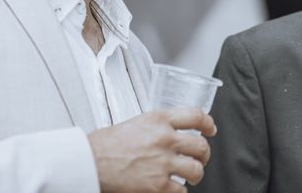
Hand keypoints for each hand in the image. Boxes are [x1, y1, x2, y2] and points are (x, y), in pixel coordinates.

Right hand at [88, 107, 216, 192]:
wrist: (90, 161)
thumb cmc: (108, 144)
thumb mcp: (137, 122)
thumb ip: (159, 125)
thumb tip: (176, 131)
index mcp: (160, 119)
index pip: (196, 116)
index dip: (208, 123)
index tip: (211, 130)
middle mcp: (165, 138)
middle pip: (201, 146)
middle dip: (203, 155)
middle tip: (199, 159)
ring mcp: (163, 162)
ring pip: (196, 170)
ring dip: (195, 175)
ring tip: (189, 176)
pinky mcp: (158, 185)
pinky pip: (181, 191)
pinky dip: (179, 192)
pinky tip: (172, 189)